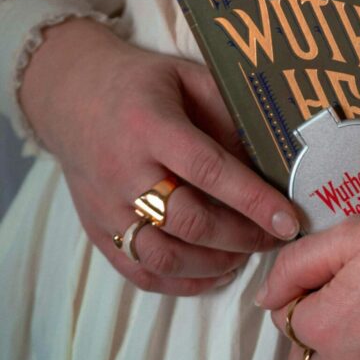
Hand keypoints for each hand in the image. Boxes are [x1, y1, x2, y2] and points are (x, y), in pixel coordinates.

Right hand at [19, 17, 299, 293]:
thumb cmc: (142, 84)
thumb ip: (227, 114)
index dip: (253, 199)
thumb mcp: (188, 77)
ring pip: (165, 256)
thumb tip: (272, 161)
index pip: (208, 169)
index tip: (289, 220)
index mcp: (149, 125)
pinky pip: (140, 271)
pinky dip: (182, 283)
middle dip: (243, 237)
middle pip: (189, 221)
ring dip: (216, 264)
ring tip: (246, 253)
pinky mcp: (97, 229)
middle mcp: (123, 171)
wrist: (70, 95)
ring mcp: (106, 206)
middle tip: (276, 238)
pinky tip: (215, 272)